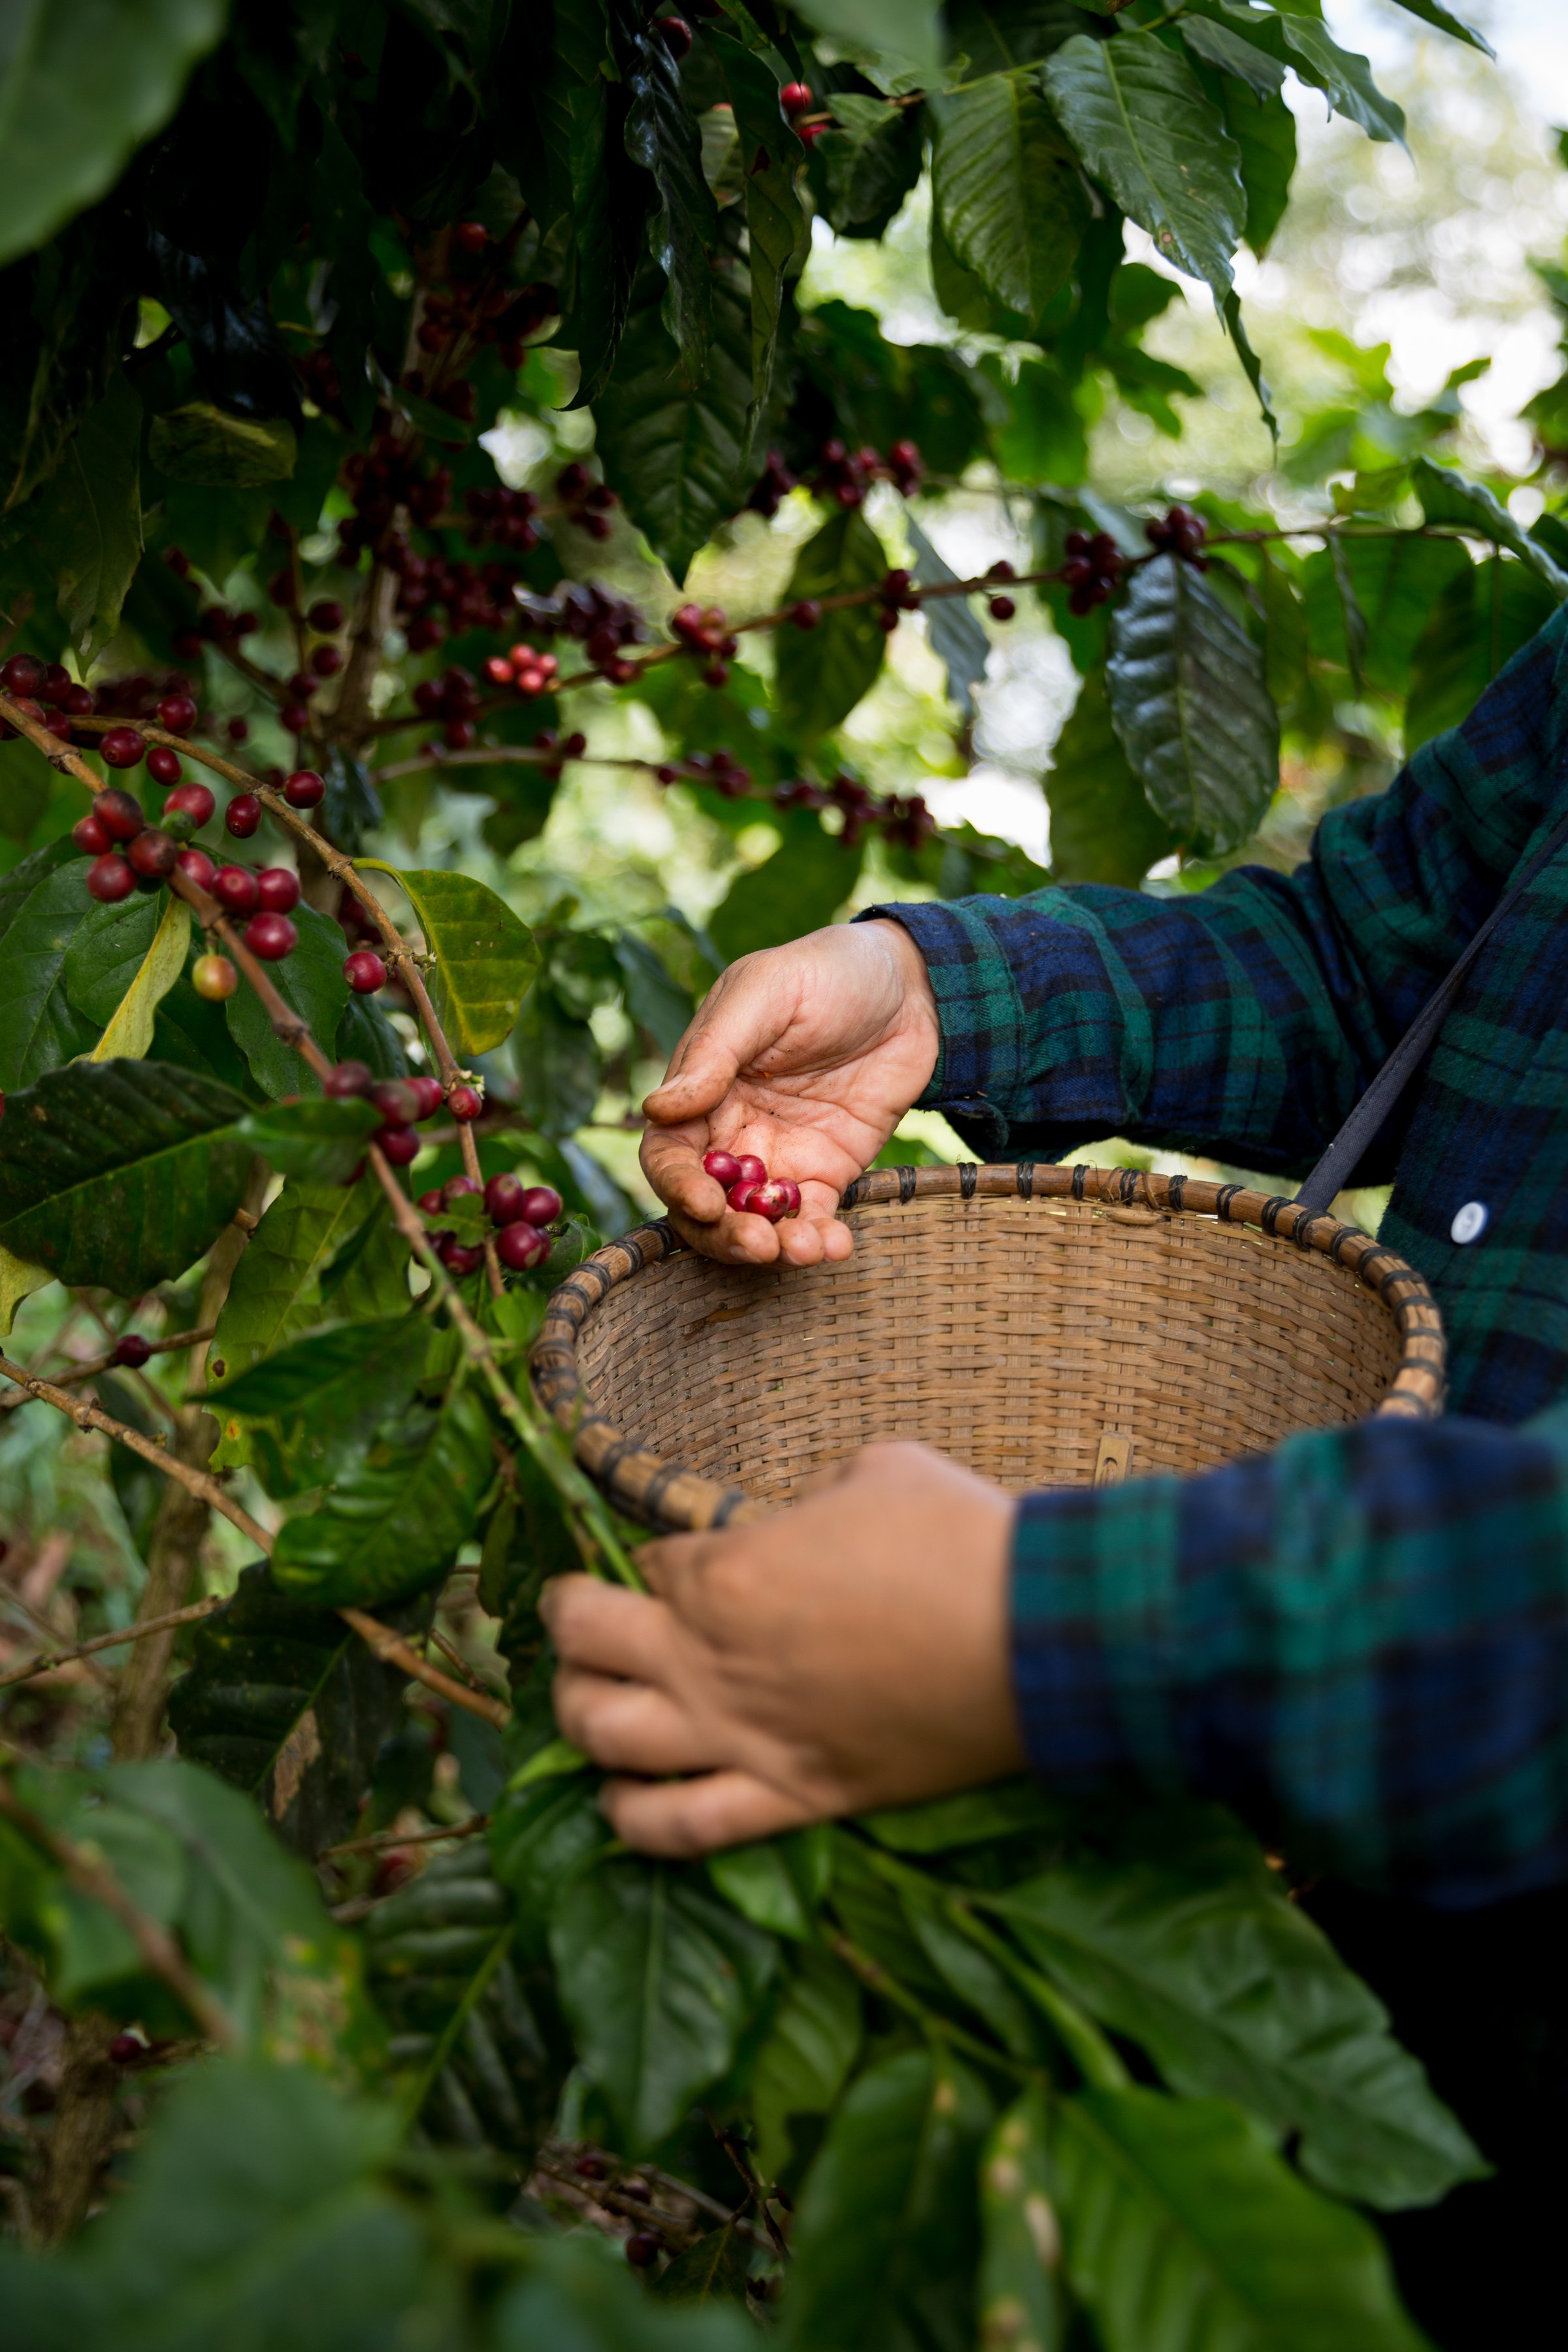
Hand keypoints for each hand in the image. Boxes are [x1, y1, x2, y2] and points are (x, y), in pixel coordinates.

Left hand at [541, 1442, 1021, 1854]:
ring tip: (590, 1698)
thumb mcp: (874, 1469)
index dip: (648, 1554)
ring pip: (604, 1737)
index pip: (643, 1561)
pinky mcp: (794, 1799)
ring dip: (578, 1712)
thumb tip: (791, 1525)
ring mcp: (745, 1738)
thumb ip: (806, 1497)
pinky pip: (682, 1829)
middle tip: (581, 1614)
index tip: (668, 1556)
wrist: (1038, 1635)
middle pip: (584, 1643)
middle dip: (568, 1621)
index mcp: (724, 1572)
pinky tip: (620, 1801)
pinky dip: (633, 1820)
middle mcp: (710, 1660)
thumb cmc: (959, 1539)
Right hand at [639, 919, 938, 1266]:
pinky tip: (836, 1245)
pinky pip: (812, 1216)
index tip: (705, 1204)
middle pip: (706, 1204)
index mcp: (702, 1089)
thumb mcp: (764, 994)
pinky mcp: (828, 1169)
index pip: (669, 1154)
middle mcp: (732, 1130)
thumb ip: (713, 1053)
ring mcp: (780, 1155)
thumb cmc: (825, 973)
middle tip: (759, 1244)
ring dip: (774, 1246)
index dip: (678, 1186)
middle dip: (725, 1234)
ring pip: (757, 1220)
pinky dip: (820, 1239)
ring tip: (806, 1250)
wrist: (912, 983)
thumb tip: (656, 1109)